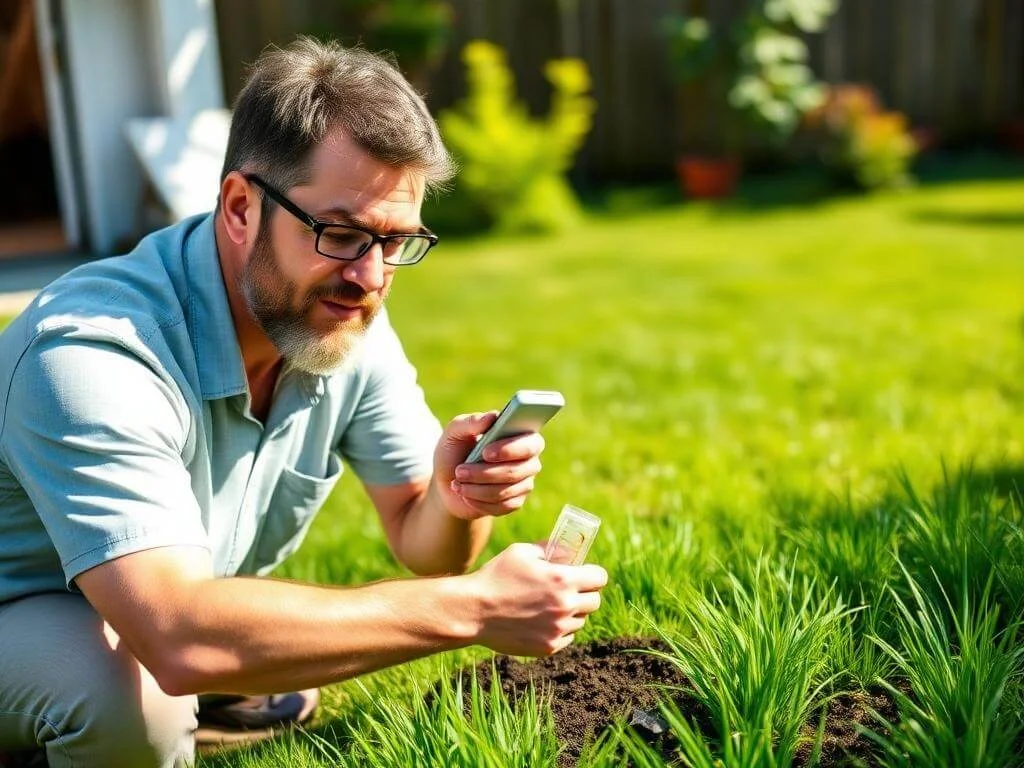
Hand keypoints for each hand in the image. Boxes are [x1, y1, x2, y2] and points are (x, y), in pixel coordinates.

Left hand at [433, 412, 544, 520]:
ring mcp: (524, 482)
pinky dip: (478, 501)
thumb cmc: (455, 450)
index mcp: (520, 436)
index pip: (531, 442)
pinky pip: (502, 506)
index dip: (510, 449)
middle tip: (460, 471)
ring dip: (476, 488)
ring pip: (506, 490)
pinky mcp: (515, 502)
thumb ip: (471, 422)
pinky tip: (464, 494)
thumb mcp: (455, 432)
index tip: (486, 452)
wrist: (448, 482)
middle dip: (485, 473)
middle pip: (516, 471)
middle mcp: (528, 459)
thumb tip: (492, 417)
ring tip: (457, 483)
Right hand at [467, 543, 606, 656]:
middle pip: (595, 601)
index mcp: (562, 579)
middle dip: (585, 593)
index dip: (593, 574)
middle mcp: (565, 606)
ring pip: (580, 620)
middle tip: (569, 590)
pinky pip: (567, 637)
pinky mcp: (549, 647)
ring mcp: (558, 629)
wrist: (474, 611)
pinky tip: (540, 621)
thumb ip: (550, 548)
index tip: (584, 574)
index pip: (599, 578)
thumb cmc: (496, 576)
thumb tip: (567, 549)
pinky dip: (559, 629)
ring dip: (571, 612)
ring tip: (548, 606)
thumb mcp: (522, 552)